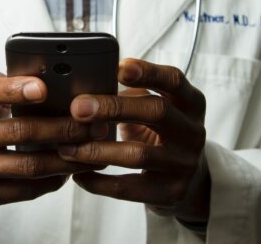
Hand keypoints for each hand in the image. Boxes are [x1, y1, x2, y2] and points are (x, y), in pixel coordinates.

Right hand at [0, 71, 104, 227]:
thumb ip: (4, 83)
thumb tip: (49, 79)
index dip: (15, 90)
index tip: (43, 88)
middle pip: (20, 132)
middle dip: (64, 128)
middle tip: (95, 124)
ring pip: (28, 165)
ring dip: (67, 158)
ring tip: (93, 149)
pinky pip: (24, 189)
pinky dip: (53, 180)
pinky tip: (70, 169)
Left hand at [58, 59, 209, 224]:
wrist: (190, 179)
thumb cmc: (161, 132)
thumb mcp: (155, 108)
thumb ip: (131, 94)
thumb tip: (85, 85)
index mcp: (190, 102)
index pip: (174, 80)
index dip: (148, 72)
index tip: (118, 67)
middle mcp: (193, 131)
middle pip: (156, 111)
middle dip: (113, 107)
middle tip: (77, 108)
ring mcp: (185, 164)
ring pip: (138, 154)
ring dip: (97, 149)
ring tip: (67, 147)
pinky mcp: (171, 192)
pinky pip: (129, 188)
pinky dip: (99, 182)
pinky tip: (78, 174)